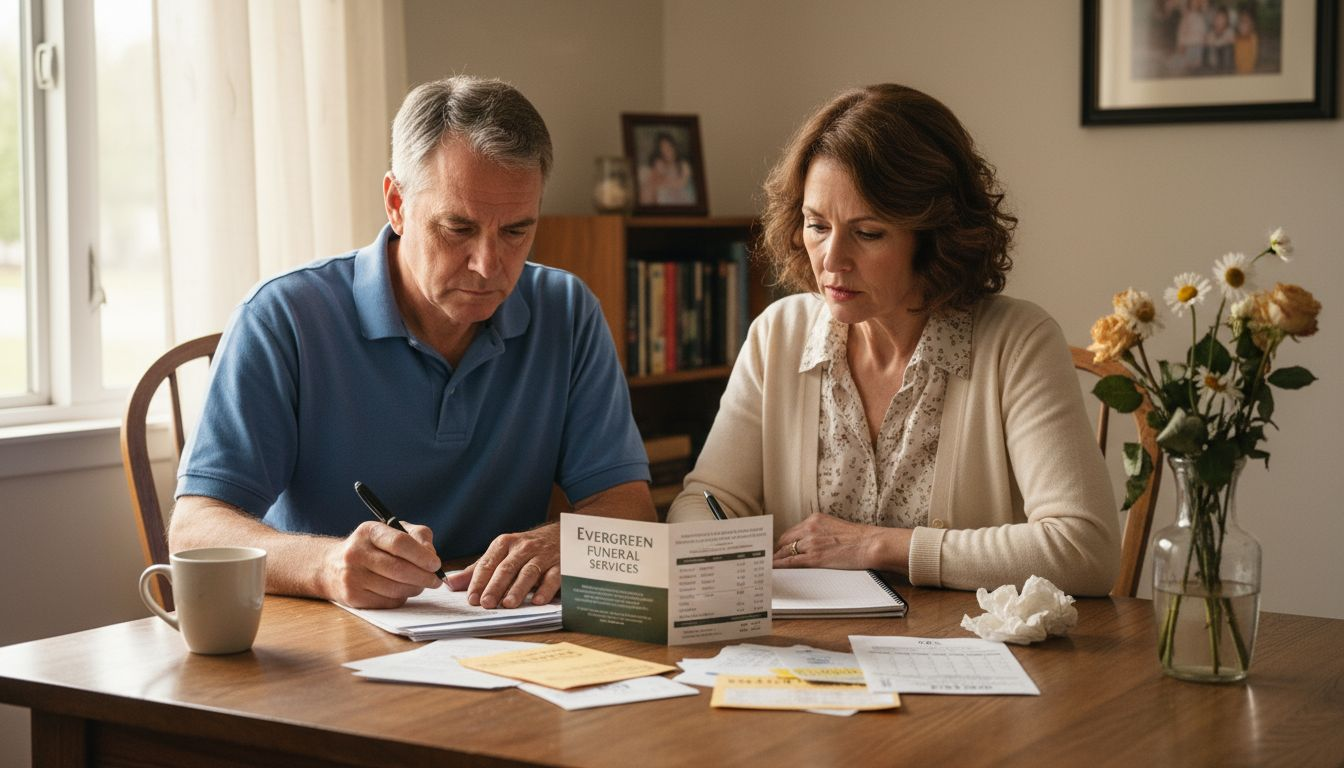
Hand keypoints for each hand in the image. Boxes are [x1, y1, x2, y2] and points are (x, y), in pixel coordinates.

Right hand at [323, 520, 443, 607]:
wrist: (332, 566)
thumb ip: (417, 537)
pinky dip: (401, 597)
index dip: (422, 555)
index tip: (436, 564)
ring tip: (420, 584)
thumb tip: (432, 556)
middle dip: (424, 577)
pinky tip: (401, 590)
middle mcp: (356, 553)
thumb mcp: (392, 531)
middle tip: (435, 580)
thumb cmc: (372, 547)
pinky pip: (388, 601)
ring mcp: (352, 576)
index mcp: (369, 531)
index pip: (399, 543)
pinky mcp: (353, 597)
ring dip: (415, 588)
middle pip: (399, 569)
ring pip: (395, 588)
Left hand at [445, 523, 559, 608]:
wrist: (561, 535)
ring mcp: (542, 556)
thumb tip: (451, 584)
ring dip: (518, 589)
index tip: (471, 598)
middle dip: (495, 586)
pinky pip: (553, 577)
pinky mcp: (560, 565)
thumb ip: (477, 570)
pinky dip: (546, 589)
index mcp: (504, 544)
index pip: (488, 563)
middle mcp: (522, 548)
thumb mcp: (501, 553)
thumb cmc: (526, 549)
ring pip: (529, 572)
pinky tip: (538, 600)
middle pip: (506, 568)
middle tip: (486, 603)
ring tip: (508, 604)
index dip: (479, 581)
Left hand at [773, 512, 907, 570]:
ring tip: (769, 564)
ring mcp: (811, 542)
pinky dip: (780, 565)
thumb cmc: (859, 538)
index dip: (783, 541)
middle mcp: (810, 528)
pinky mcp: (815, 557)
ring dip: (777, 558)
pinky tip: (774, 568)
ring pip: (786, 551)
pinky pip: (791, 562)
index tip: (777, 547)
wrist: (871, 544)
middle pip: (785, 540)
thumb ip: (820, 531)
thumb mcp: (834, 527)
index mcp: (815, 519)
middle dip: (777, 550)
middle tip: (770, 557)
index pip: (792, 531)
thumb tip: (810, 542)